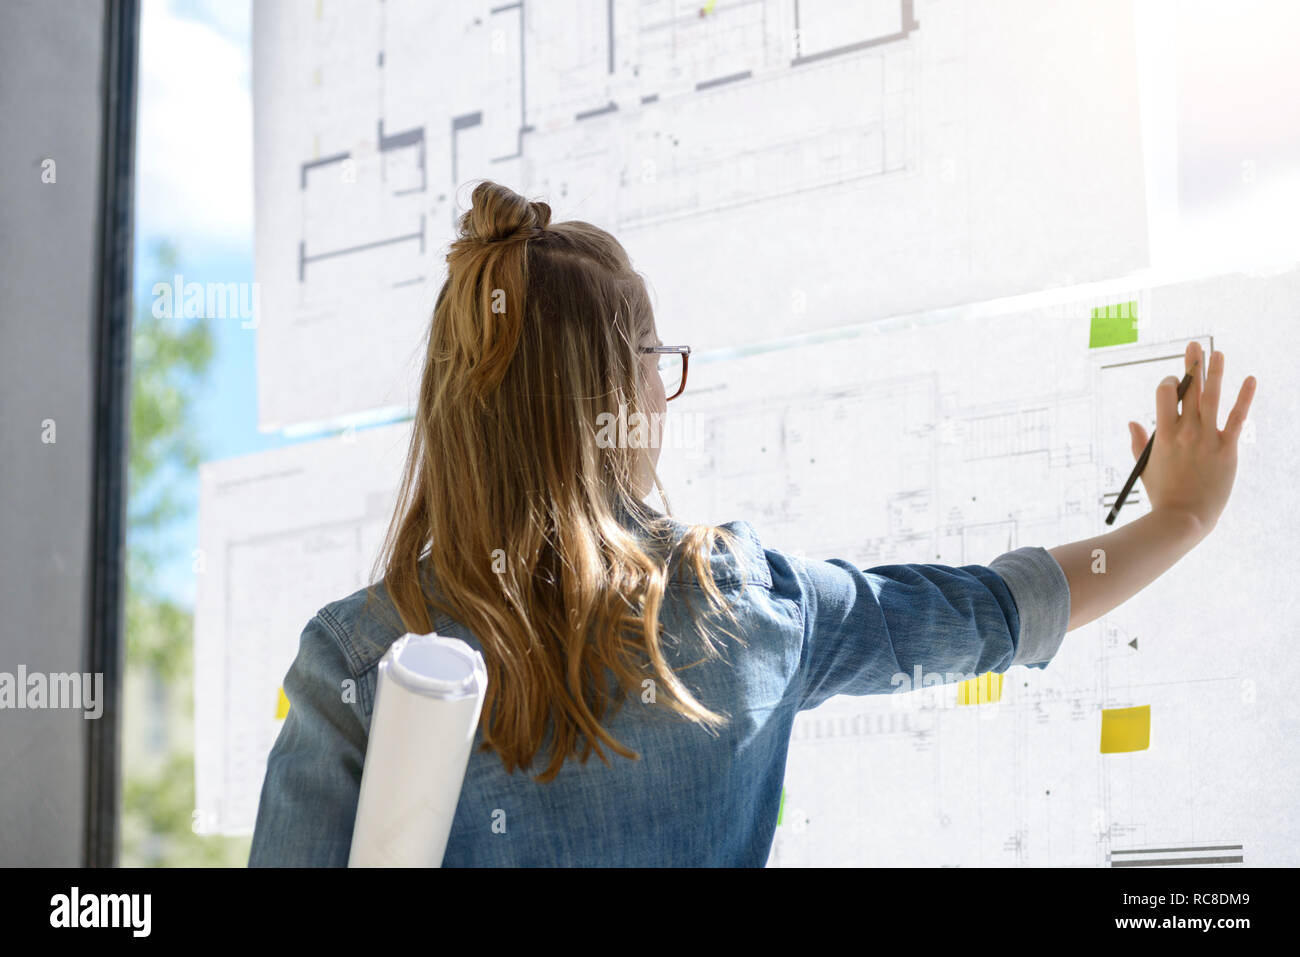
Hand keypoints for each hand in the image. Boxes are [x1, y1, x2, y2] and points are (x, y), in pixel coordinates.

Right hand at [1128, 341, 1255, 534]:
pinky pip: (1237, 418)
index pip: (1165, 395)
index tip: (1172, 384)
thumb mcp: (1144, 468)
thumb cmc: (1163, 495)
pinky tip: (1251, 380)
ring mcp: (1207, 439)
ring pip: (1212, 397)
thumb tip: (1132, 422)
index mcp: (1163, 435)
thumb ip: (1137, 443)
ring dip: (1215, 372)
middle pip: (1188, 390)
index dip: (1168, 383)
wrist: (1185, 518)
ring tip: (1218, 353)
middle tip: (1195, 345)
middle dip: (1191, 365)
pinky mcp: (1227, 449)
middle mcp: (1185, 432)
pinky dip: (1245, 397)